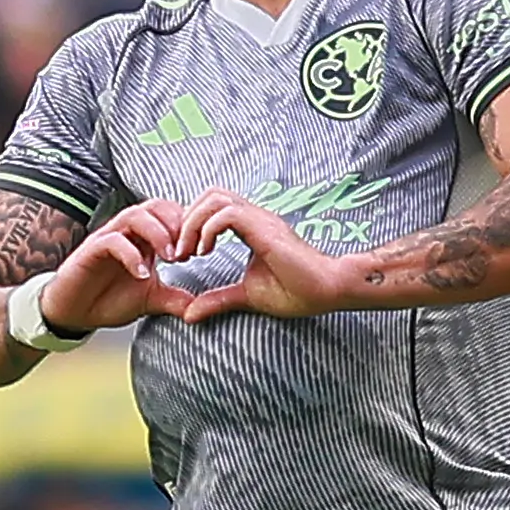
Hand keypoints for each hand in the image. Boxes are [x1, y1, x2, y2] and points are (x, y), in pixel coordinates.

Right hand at [35, 201, 191, 335]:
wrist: (74, 312)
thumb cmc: (109, 298)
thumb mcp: (150, 300)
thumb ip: (174, 299)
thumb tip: (200, 307)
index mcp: (144, 237)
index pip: (170, 213)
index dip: (189, 226)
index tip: (202, 250)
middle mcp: (127, 232)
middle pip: (156, 206)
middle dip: (177, 224)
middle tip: (188, 252)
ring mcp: (108, 238)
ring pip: (135, 215)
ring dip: (157, 234)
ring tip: (170, 258)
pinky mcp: (91, 250)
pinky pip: (112, 240)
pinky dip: (131, 255)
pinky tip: (142, 274)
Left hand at [172, 190, 358, 321]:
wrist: (329, 291)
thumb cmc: (297, 291)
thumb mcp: (246, 296)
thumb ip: (217, 300)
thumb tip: (189, 314)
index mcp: (251, 227)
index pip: (212, 207)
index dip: (191, 226)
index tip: (182, 256)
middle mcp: (255, 217)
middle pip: (210, 194)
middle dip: (186, 219)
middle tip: (180, 252)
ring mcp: (261, 220)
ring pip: (215, 198)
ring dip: (193, 223)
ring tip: (189, 252)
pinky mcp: (266, 229)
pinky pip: (228, 214)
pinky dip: (208, 229)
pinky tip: (205, 252)